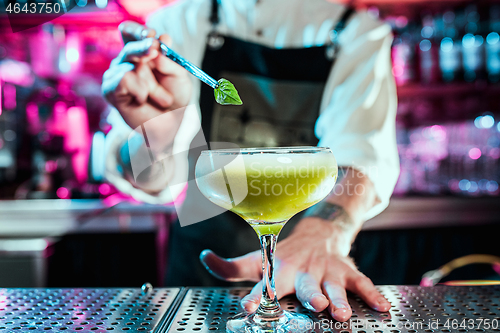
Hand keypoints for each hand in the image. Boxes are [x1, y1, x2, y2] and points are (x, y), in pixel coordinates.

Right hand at [102, 21, 191, 148]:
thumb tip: (157, 42)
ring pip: (133, 67)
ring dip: (152, 85)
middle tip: (154, 50)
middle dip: (144, 48)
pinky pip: (125, 79)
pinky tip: (142, 100)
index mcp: (142, 52)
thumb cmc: (175, 98)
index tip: (150, 34)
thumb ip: (168, 60)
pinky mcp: (110, 89)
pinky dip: (140, 91)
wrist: (171, 124)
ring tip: (161, 98)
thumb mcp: (178, 75)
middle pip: (130, 46)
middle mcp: (127, 60)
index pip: (131, 32)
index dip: (137, 31)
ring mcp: (116, 74)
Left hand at [199, 217, 390, 321]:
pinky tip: (381, 307)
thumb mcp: (257, 260)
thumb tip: (205, 257)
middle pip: (306, 284)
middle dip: (310, 295)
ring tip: (341, 312)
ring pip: (333, 285)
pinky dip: (372, 293)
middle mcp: (304, 269)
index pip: (266, 281)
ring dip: (339, 297)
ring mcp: (326, 270)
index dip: (257, 293)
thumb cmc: (283, 255)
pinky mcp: (346, 270)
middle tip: (314, 305)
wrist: (318, 234)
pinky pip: (361, 281)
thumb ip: (231, 266)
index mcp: (280, 268)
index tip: (249, 305)